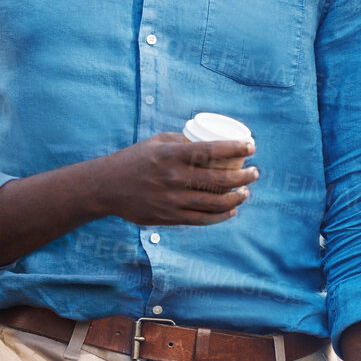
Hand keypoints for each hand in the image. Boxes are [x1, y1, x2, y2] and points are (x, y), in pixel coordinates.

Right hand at [92, 132, 257, 225]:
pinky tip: (232, 210)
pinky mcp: (169, 217)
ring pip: (214, 202)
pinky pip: (202, 219)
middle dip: (243, 176)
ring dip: (236, 197)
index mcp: (172, 155)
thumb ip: (183, 141)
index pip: (211, 150)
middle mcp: (174, 178)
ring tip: (246, 191)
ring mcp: (172, 200)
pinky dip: (220, 216)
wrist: (106, 187)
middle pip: (218, 179)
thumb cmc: (134, 160)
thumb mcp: (157, 142)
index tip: (252, 146)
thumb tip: (210, 143)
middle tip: (255, 172)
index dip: (236, 148)